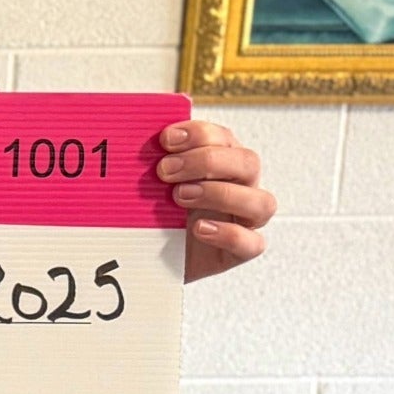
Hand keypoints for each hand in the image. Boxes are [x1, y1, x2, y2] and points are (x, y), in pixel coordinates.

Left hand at [161, 121, 273, 282]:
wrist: (154, 259)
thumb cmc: (158, 216)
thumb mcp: (153, 186)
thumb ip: (154, 164)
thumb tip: (132, 141)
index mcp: (221, 163)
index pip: (224, 138)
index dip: (199, 134)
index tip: (166, 139)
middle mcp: (240, 188)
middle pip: (248, 163)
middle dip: (206, 161)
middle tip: (165, 171)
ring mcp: (245, 220)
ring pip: (261, 202)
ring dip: (220, 194)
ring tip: (180, 197)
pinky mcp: (241, 251)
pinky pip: (252, 243)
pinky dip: (228, 233)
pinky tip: (200, 228)